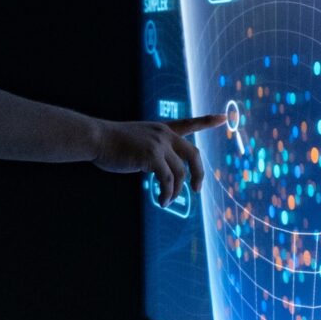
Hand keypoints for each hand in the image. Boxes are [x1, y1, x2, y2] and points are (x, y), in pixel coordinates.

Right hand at [92, 115, 223, 207]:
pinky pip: (167, 181)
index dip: (208, 121)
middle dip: (199, 174)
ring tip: (167, 201)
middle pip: (193, 154)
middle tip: (198, 190)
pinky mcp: (151, 157)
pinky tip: (162, 201)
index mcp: (162, 129)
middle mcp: (164, 134)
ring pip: (179, 173)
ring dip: (175, 191)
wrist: (96, 138)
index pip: (189, 123)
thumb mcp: (137, 140)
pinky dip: (167, 194)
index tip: (224, 118)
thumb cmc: (110, 142)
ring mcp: (159, 145)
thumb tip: (161, 172)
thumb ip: (153, 152)